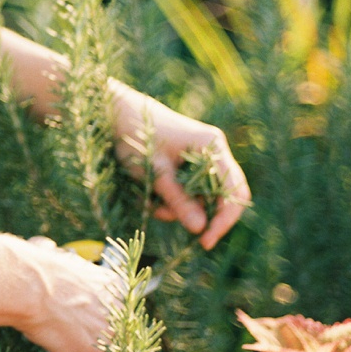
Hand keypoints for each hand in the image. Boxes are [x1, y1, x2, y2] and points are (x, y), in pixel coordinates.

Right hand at [10, 235, 122, 351]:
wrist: (26, 283)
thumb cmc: (32, 266)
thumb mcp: (55, 256)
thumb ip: (59, 258)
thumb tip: (44, 246)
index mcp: (113, 285)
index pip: (116, 310)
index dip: (100, 322)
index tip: (82, 328)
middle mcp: (119, 312)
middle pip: (117, 338)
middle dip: (99, 348)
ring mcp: (109, 337)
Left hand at [110, 84, 250, 250]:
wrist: (116, 110)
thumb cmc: (136, 135)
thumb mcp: (155, 172)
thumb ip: (177, 200)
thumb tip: (200, 229)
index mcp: (212, 146)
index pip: (234, 191)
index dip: (224, 220)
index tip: (206, 240)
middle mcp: (213, 151)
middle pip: (224, 195)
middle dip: (204, 216)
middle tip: (190, 238)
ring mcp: (202, 156)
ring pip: (204, 195)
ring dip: (182, 208)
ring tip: (154, 206)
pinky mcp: (188, 163)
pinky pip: (190, 189)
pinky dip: (175, 199)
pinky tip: (153, 198)